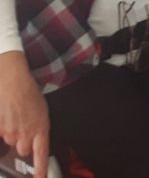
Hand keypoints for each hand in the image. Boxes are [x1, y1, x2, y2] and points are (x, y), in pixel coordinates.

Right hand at [0, 52, 49, 177]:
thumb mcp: (41, 113)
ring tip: (14, 118)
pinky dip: (2, 129)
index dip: (40, 169)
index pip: (41, 155)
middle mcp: (26, 133)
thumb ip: (38, 130)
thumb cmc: (29, 94)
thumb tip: (33, 142)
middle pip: (23, 150)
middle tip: (23, 127)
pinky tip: (5, 117)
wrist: (13, 82)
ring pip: (10, 142)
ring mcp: (10, 132)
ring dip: (12, 135)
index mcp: (41, 128)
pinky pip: (1, 135)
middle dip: (22, 142)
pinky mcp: (0, 129)